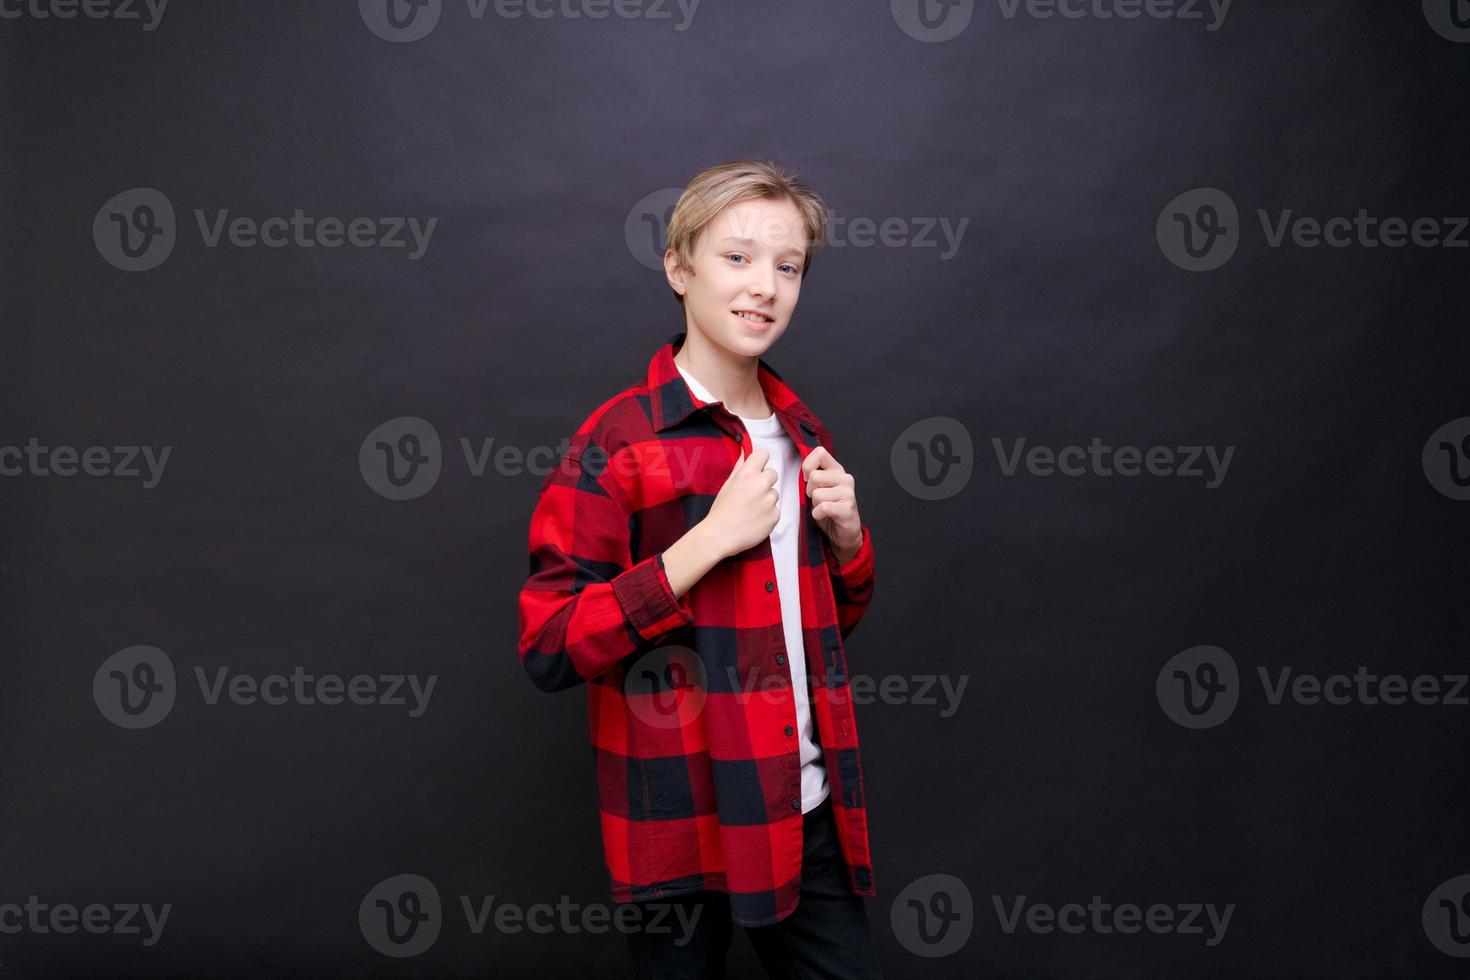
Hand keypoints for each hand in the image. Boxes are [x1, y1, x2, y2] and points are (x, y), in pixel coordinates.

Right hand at [700, 447, 780, 559]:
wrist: (720, 536)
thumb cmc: (721, 510)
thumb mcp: (728, 484)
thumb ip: (740, 466)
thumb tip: (745, 449)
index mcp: (747, 474)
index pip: (763, 454)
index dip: (760, 461)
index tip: (756, 469)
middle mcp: (761, 484)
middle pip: (773, 473)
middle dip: (765, 481)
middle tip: (752, 494)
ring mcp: (770, 501)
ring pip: (774, 493)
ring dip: (766, 500)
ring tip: (751, 510)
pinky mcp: (775, 516)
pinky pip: (776, 510)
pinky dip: (768, 515)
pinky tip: (755, 520)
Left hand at [802, 446, 862, 563]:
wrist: (843, 532)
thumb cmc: (827, 510)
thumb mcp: (818, 489)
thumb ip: (812, 476)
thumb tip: (802, 470)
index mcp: (837, 470)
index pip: (820, 453)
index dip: (807, 466)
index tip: (807, 479)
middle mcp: (845, 478)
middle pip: (815, 476)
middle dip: (809, 491)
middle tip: (816, 500)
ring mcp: (848, 493)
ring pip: (817, 493)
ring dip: (814, 504)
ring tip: (822, 508)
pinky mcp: (848, 509)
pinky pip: (823, 507)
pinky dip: (817, 514)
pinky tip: (823, 516)